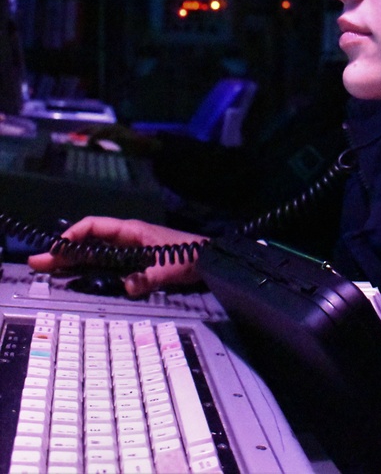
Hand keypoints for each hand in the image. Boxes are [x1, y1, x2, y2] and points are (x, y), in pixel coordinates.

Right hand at [27, 216, 205, 297]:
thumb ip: (150, 277)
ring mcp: (129, 249)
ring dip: (73, 260)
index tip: (56, 249)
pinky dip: (88, 268)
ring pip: (94, 252)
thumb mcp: (170, 266)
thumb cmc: (190, 254)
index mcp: (131, 231)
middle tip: (38, 262)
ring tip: (49, 270)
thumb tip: (128, 286)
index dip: (72, 235)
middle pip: (88, 241)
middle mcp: (126, 237)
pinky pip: (105, 262)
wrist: (210, 258)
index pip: (94, 226)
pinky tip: (77, 278)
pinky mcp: (134, 261)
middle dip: (64, 250)